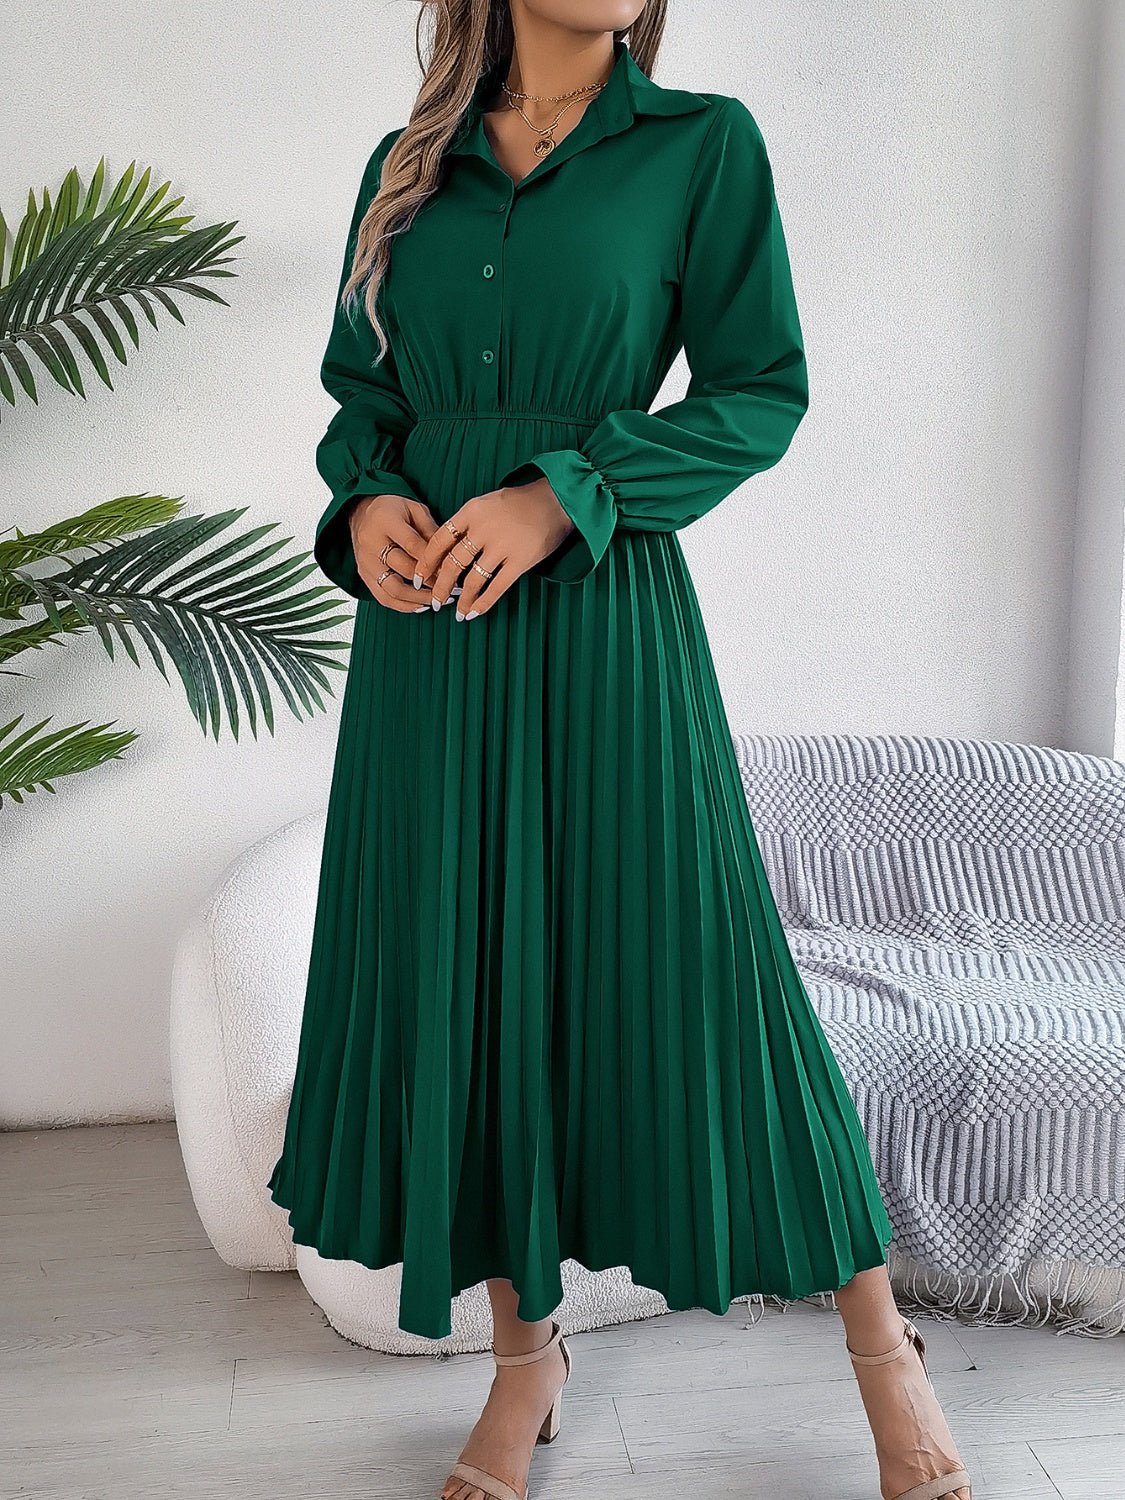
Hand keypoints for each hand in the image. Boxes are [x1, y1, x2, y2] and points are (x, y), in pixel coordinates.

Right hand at [349, 493, 439, 611]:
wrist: (360, 512)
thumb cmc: (392, 510)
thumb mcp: (414, 509)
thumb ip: (431, 530)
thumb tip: (449, 556)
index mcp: (385, 521)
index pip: (412, 545)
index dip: (433, 561)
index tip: (451, 571)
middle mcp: (371, 543)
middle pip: (403, 569)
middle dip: (429, 582)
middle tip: (450, 588)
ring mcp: (365, 562)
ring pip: (392, 589)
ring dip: (418, 599)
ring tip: (437, 601)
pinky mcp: (363, 575)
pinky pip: (383, 597)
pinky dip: (403, 605)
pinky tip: (421, 606)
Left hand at [412, 476, 574, 619]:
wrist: (556, 499)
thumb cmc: (519, 503)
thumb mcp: (487, 503)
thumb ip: (467, 524)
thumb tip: (445, 552)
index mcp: (471, 511)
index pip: (439, 540)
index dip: (426, 562)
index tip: (418, 577)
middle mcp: (483, 528)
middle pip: (452, 563)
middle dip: (440, 587)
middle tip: (434, 601)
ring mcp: (502, 545)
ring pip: (472, 580)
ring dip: (462, 600)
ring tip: (457, 613)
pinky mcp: (521, 561)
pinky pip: (496, 588)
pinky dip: (483, 603)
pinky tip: (474, 613)